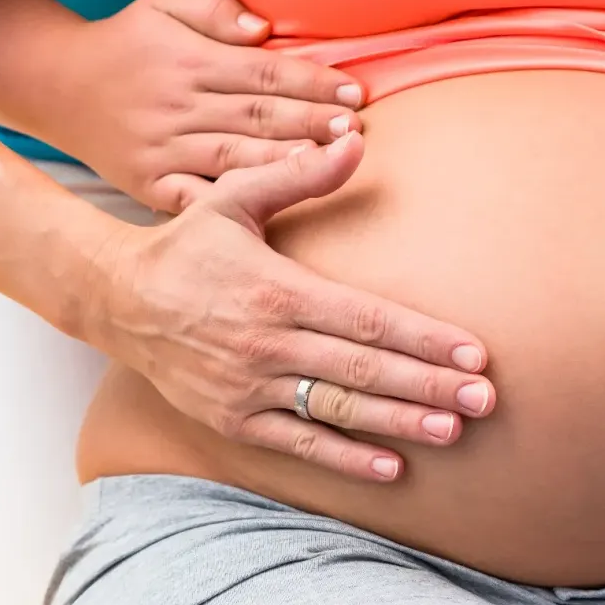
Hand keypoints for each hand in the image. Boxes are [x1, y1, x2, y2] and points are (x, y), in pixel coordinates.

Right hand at [52, 0, 365, 212]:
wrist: (55, 85)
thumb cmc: (125, 42)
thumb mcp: (163, 5)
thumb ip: (215, 10)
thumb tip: (264, 30)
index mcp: (190, 61)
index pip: (262, 72)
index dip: (311, 81)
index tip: (354, 91)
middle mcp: (178, 106)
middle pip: (256, 116)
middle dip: (312, 123)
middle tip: (356, 130)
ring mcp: (163, 149)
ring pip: (234, 158)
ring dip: (286, 161)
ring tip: (331, 162)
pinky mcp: (148, 183)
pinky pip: (194, 198)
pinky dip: (229, 204)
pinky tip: (267, 206)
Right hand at [85, 131, 495, 480]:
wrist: (117, 300)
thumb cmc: (185, 246)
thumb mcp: (234, 199)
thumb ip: (300, 175)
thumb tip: (354, 138)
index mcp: (278, 289)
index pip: (367, 318)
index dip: (425, 337)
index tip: (474, 351)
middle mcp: (267, 342)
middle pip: (364, 368)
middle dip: (430, 384)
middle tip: (487, 399)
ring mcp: (249, 386)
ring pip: (339, 408)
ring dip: (399, 421)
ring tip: (453, 429)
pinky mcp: (232, 418)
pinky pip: (298, 443)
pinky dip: (345, 458)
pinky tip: (392, 466)